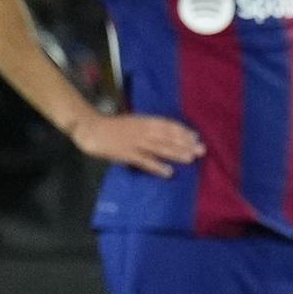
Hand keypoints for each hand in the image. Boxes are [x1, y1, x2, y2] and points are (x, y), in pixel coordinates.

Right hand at [71, 110, 204, 177]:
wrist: (91, 128)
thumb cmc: (112, 126)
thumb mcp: (132, 122)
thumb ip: (146, 127)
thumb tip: (164, 133)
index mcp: (144, 121)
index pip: (167, 125)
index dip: (182, 131)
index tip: (195, 136)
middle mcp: (143, 130)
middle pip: (168, 137)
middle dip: (185, 143)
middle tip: (201, 150)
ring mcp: (135, 142)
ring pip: (160, 148)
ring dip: (176, 153)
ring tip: (191, 159)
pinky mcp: (127, 154)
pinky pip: (145, 161)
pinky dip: (157, 167)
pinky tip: (169, 172)